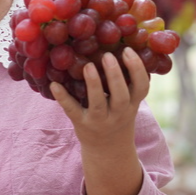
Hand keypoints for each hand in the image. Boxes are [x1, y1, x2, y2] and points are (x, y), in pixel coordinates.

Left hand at [51, 47, 149, 194]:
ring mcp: (99, 120)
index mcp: (132, 104)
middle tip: (108, 55)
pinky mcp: (81, 124)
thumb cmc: (117, 116)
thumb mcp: (128, 103)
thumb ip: (127, 81)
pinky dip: (63, 97)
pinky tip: (54, 84)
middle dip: (115, 76)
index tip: (128, 50)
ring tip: (88, 66)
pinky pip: (72, 110)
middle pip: (121, 95)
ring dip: (94, 85)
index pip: (141, 87)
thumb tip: (118, 43)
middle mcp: (118, 114)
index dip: (137, 69)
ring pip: (98, 104)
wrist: (108, 151)